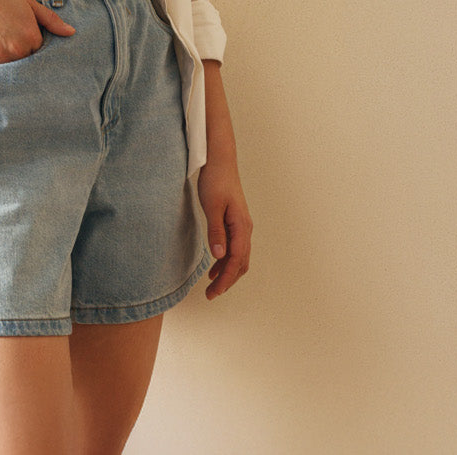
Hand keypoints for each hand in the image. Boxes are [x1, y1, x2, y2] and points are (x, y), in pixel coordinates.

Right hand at [0, 0, 75, 65]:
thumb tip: (70, 32)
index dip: (29, 45)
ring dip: (5, 59)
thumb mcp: (28, 3)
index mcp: (31, 37)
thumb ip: (51, 20)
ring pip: (8, 67)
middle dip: (18, 54)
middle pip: (24, 62)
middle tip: (6, 38)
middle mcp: (17, 49)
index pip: (37, 53)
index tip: (20, 36)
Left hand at [197, 154, 251, 299]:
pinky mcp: (235, 222)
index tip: (213, 292)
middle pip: (241, 264)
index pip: (236, 261)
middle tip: (211, 295)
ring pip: (239, 257)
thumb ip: (216, 231)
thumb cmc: (215, 181)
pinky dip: (226, 261)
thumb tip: (219, 256)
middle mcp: (245, 229)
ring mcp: (242, 226)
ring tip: (212, 285)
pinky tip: (215, 267)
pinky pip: (234, 248)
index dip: (226, 279)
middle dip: (228, 281)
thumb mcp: (212, 207)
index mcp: (242, 227)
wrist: (220, 162)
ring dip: (227, 273)